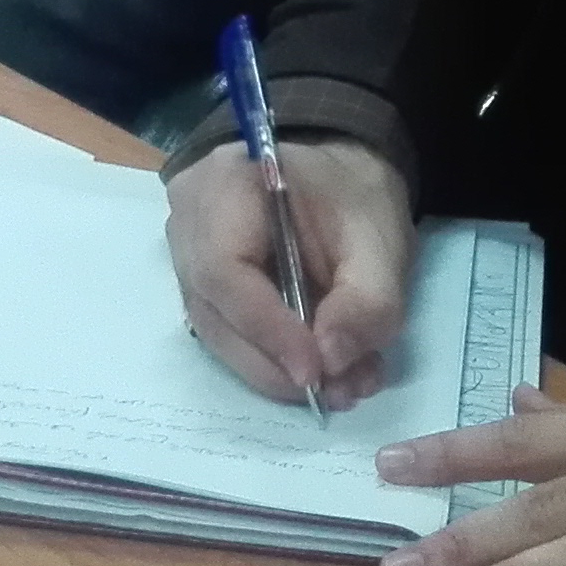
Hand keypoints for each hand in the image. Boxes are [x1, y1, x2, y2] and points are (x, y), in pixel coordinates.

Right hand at [167, 139, 412, 407]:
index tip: (315, 372)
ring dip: (276, 370)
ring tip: (342, 384)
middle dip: (276, 363)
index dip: (266, 330)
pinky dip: (271, 359)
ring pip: (216, 331)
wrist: (338, 173)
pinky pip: (224, 330)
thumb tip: (330, 365)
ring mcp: (185, 251)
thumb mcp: (381, 242)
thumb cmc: (355, 195)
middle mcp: (188, 219)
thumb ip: (366, 303)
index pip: (224, 270)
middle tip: (340, 391)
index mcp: (226, 184)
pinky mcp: (198, 281)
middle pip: (214, 311)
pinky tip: (320, 367)